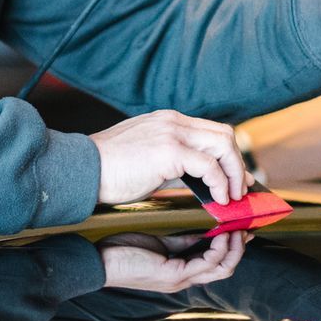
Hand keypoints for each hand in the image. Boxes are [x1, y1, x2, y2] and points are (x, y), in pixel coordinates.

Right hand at [91, 110, 245, 204]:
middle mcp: (172, 121)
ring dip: (233, 173)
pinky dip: (220, 183)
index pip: (211, 130)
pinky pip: (209, 165)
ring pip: (223, 145)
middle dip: (237, 163)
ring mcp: (171, 133)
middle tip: (240, 188)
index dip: (228, 154)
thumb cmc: (107, 170)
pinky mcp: (169, 151)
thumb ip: (170, 160)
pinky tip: (218, 199)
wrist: (80, 170)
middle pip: (223, 134)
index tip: (233, 177)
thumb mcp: (144, 156)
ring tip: (232, 196)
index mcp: (167, 120)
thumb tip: (195, 178)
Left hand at [99, 231, 247, 291]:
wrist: (98, 260)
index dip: (233, 246)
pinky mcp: (172, 275)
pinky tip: (222, 235)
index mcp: (181, 270)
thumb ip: (183, 239)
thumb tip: (204, 226)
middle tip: (248, 227)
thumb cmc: (122, 249)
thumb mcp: (159, 240)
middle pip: (225, 268)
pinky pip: (205, 264)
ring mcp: (179, 279)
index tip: (242, 226)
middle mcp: (184, 277)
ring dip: (234, 249)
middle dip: (240, 248)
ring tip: (239, 229)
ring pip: (221, 268)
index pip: (216, 262)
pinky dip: (218, 250)